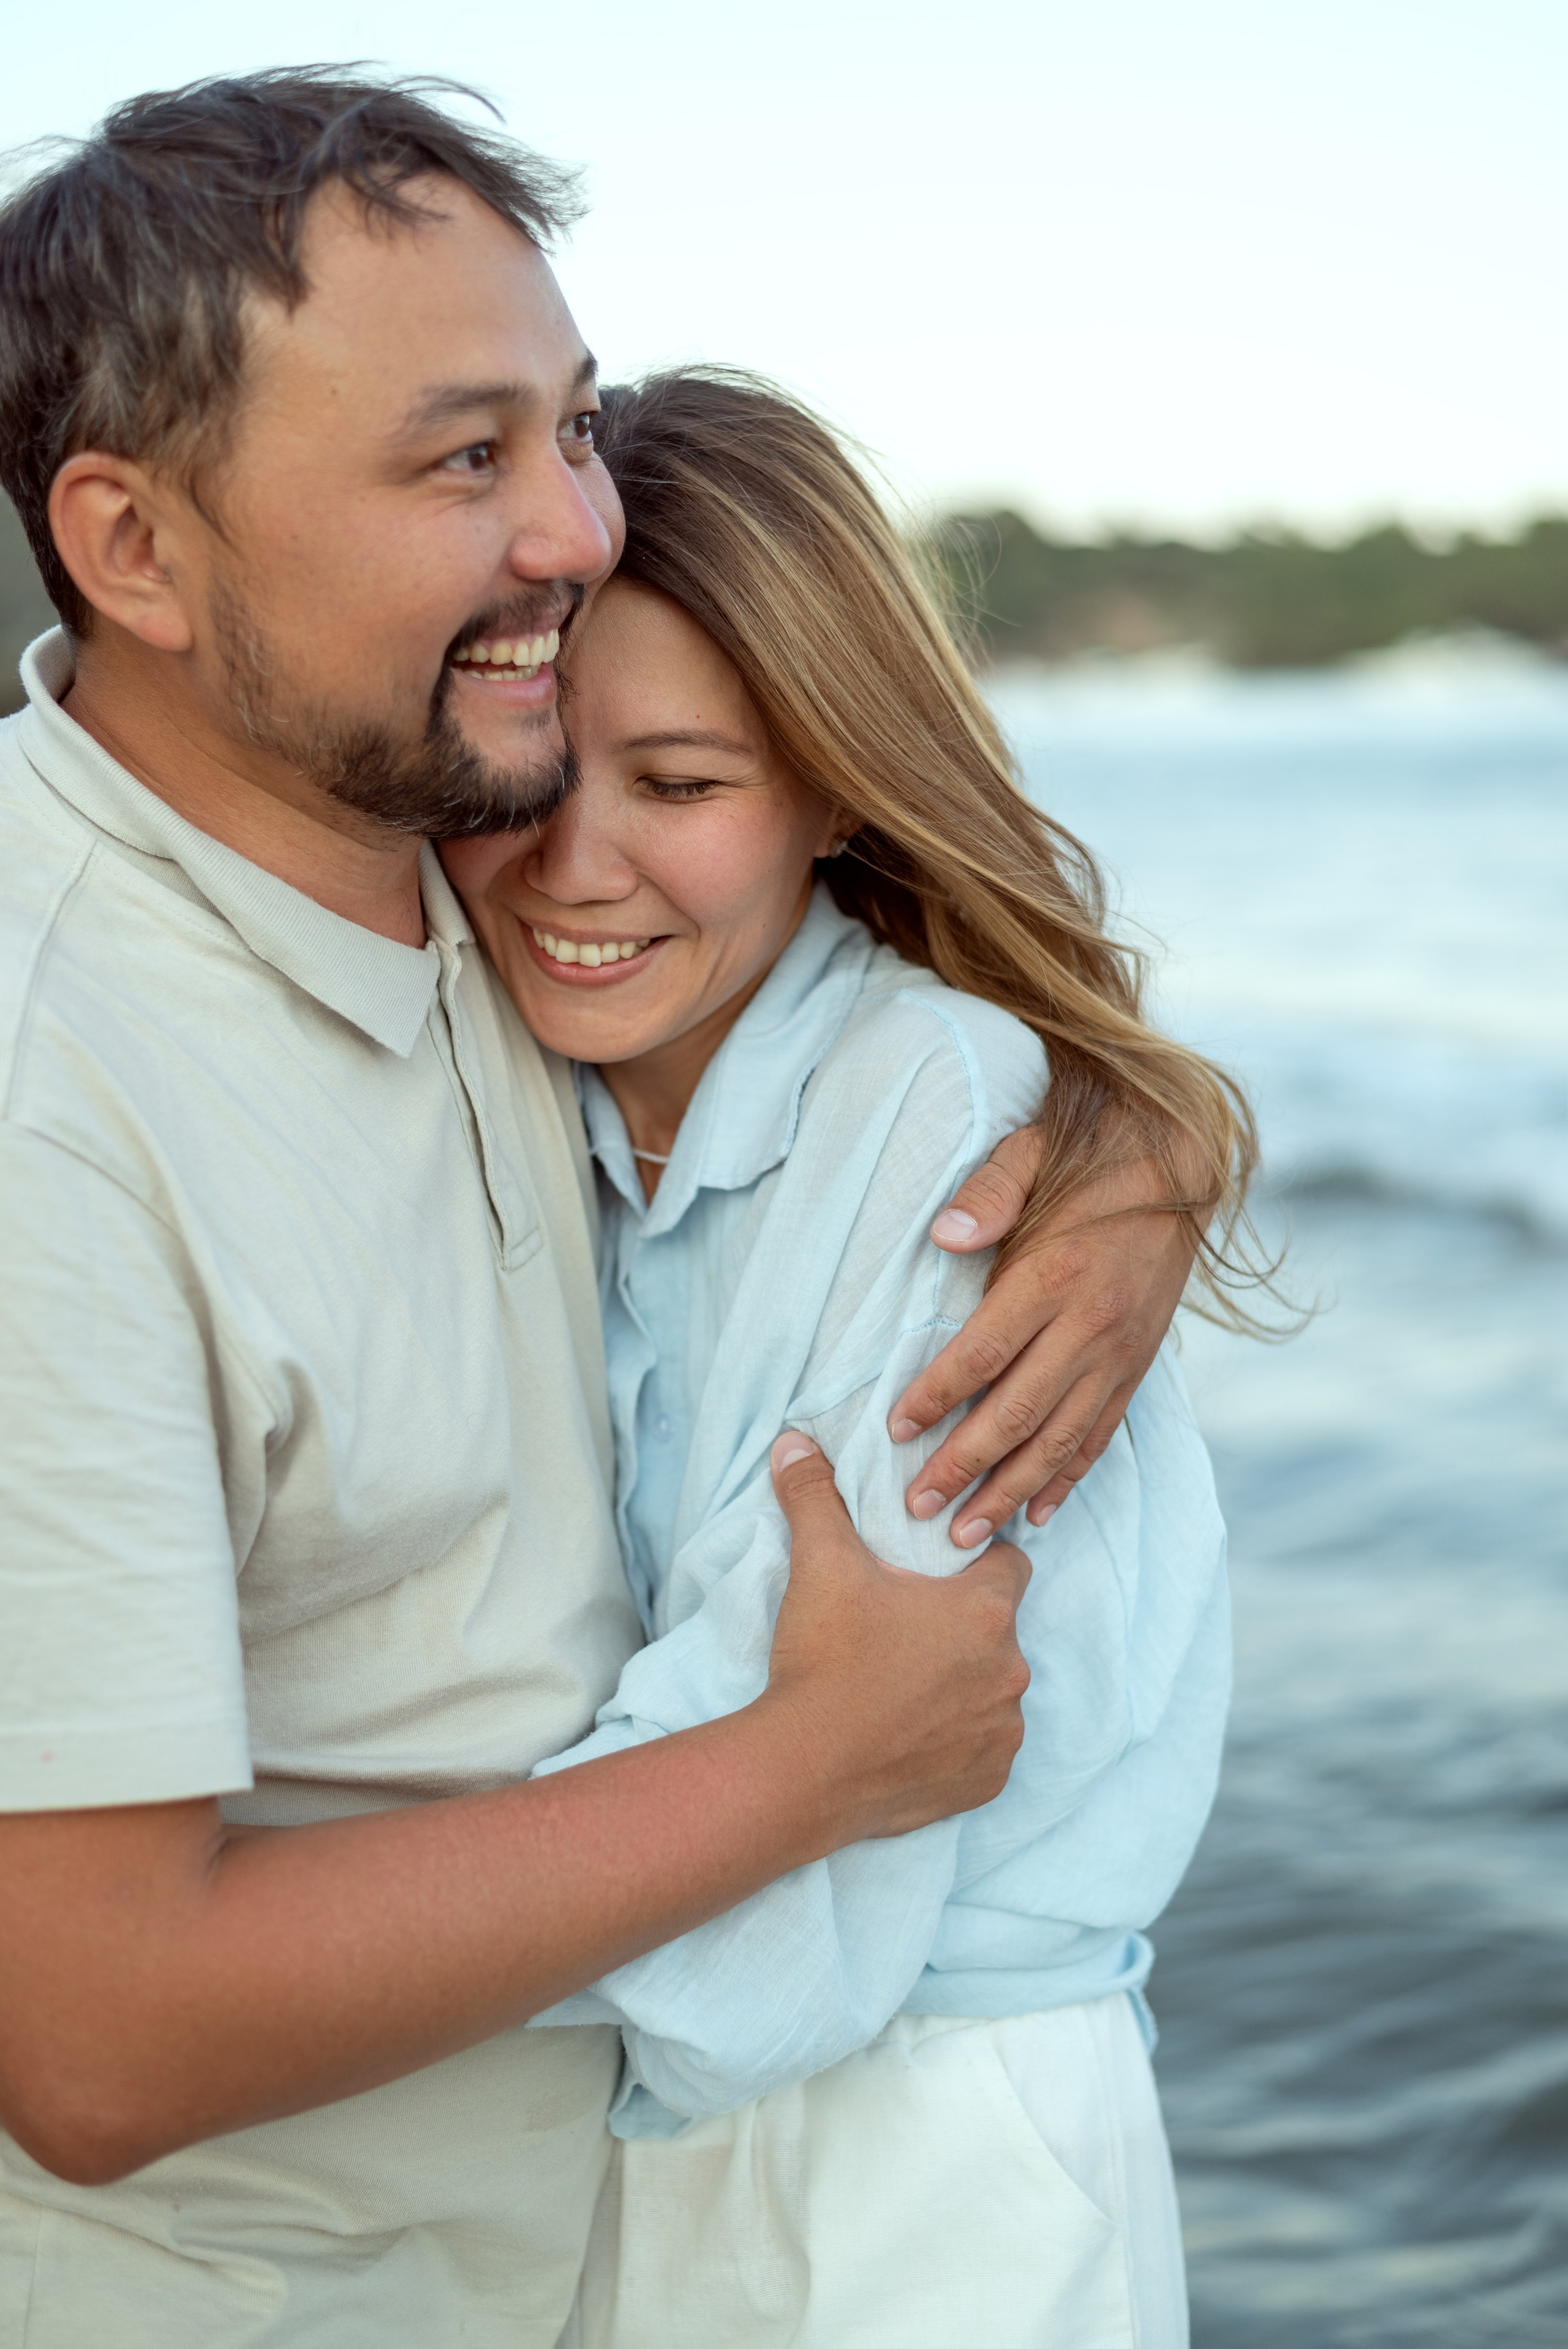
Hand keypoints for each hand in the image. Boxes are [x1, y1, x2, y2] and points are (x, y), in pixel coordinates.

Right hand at [763, 1434, 1029, 1841]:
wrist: (803, 1771)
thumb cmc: (824, 1662)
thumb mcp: (819, 1565)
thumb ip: (814, 1496)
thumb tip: (796, 1441)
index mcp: (985, 1612)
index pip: (1009, 1564)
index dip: (975, 1560)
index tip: (935, 1572)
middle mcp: (1010, 1671)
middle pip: (997, 1631)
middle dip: (960, 1628)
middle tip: (902, 1632)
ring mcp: (1002, 1732)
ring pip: (993, 1692)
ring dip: (961, 1687)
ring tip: (902, 1688)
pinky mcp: (987, 1781)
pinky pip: (984, 1750)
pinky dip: (957, 1742)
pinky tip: (911, 1736)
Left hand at [890, 1128, 1196, 1543]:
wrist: (1179, 1168)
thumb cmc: (1087, 1164)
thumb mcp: (1030, 1155)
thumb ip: (988, 1193)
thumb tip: (943, 1234)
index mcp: (1054, 1276)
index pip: (984, 1353)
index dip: (937, 1397)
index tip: (896, 1431)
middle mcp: (1090, 1325)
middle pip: (1018, 1412)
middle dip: (964, 1465)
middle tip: (916, 1506)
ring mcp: (1119, 1353)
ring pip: (1059, 1439)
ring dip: (1011, 1491)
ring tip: (966, 1532)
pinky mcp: (1137, 1367)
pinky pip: (1100, 1434)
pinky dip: (1068, 1478)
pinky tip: (1037, 1512)